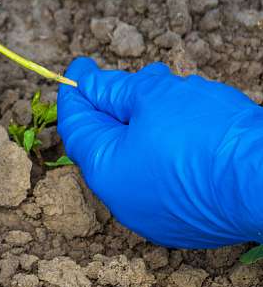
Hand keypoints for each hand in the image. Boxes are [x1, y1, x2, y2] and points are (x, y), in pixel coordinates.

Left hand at [58, 57, 262, 248]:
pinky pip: (162, 175)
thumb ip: (113, 89)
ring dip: (144, 121)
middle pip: (107, 141)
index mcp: (105, 173)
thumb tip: (88, 83)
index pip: (77, 126)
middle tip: (129, 77)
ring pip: (137, 156)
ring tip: (164, 89)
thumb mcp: (152, 96)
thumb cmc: (208, 137)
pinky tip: (184, 122)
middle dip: (115, 104)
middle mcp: (124, 202)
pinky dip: (164, 147)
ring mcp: (157, 215)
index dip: (78, 91)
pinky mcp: (187, 220)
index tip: (81, 67)